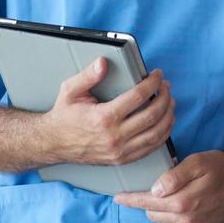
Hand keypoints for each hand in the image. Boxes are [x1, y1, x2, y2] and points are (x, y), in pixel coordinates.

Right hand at [40, 57, 173, 165]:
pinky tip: (166, 121)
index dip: (153, 83)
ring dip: (168, 115)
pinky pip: (151, 148)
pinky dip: (163, 133)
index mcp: (103, 118)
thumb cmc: (63, 116)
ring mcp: (119, 151)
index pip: (139, 96)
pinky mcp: (122, 159)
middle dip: (165, 97)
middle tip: (166, 87)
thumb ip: (87, 76)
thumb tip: (103, 63)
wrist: (53, 144)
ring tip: (170, 101)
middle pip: (153, 115)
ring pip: (156, 133)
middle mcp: (114, 137)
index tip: (158, 75)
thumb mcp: (70, 91)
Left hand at [116, 149, 223, 222]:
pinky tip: (186, 208)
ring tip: (176, 196)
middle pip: (152, 214)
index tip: (118, 197)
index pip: (146, 203)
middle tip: (157, 189)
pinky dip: (176, 221)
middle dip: (149, 202)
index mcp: (183, 202)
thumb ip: (174, 175)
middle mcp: (187, 221)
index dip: (130, 199)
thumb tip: (154, 189)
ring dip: (163, 212)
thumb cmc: (222, 168)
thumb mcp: (198, 162)